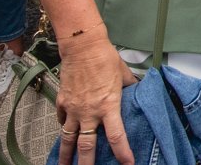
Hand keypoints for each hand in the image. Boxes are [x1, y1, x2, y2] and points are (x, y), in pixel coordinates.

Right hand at [54, 30, 137, 164]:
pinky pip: (62, 121)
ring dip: (65, 156)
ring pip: (68, 139)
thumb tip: (139, 93)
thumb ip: (130, 88)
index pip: (116, 136)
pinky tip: (65, 134)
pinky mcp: (62, 103)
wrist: (83, 47)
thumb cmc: (105, 58)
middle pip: (86, 146)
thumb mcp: (124, 75)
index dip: (122, 152)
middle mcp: (89, 112)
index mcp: (108, 106)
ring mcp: (73, 109)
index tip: (127, 163)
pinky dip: (63, 128)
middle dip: (86, 164)